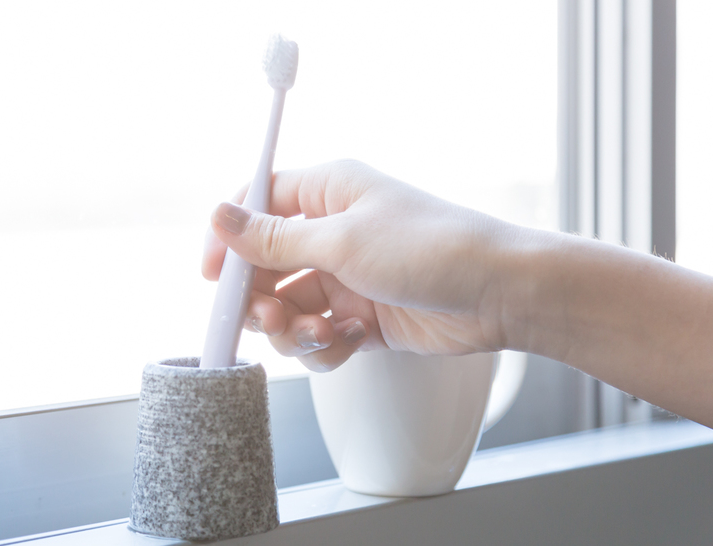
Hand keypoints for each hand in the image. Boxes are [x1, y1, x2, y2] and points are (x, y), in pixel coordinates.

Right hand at [202, 160, 519, 371]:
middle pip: (265, 266)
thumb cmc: (431, 249)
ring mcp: (346, 277)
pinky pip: (318, 337)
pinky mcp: (361, 318)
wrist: (499, 295)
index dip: (229, 240)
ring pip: (288, 308)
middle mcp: (332, 232)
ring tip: (320, 333)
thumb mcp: (342, 240)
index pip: (256, 206)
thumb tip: (218, 217)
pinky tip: (352, 339)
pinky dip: (326, 345)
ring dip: (294, 328)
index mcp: (327, 193)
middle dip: (261, 298)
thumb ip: (274, 239)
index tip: (213, 276)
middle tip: (268, 318)